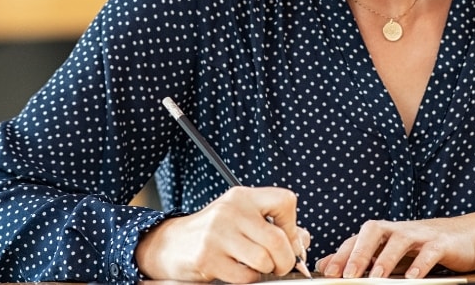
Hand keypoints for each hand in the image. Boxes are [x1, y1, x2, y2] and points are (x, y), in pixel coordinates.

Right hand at [135, 186, 309, 282]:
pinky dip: (248, 279)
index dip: (293, 226)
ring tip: (257, 268)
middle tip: (280, 266)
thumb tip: (303, 241)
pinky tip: (238, 272)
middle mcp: (231, 210)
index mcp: (243, 196)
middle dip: (285, 260)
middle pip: (278, 239)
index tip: (289, 239)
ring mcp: (218, 233)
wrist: (171, 244)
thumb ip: (274, 226)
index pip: (285, 201)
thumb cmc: (213, 232)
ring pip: (263, 259)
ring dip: (266, 271)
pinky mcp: (208, 257)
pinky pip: (244, 276)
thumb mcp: (242, 219)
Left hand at [317, 211, 474, 278]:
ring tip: (375, 278)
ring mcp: (421, 234)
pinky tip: (412, 279)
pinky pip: (430, 251)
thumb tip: (324, 264)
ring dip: (385, 259)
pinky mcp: (442, 243)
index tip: (328, 273)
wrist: (465, 237)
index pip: (358, 238)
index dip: (341, 253)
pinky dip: (420, 264)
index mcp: (385, 232)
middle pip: (374, 230)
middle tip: (347, 275)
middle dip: (359, 252)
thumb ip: (361, 258)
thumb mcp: (389, 253)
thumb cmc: (422, 247)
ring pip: (400, 239)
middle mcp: (400, 229)